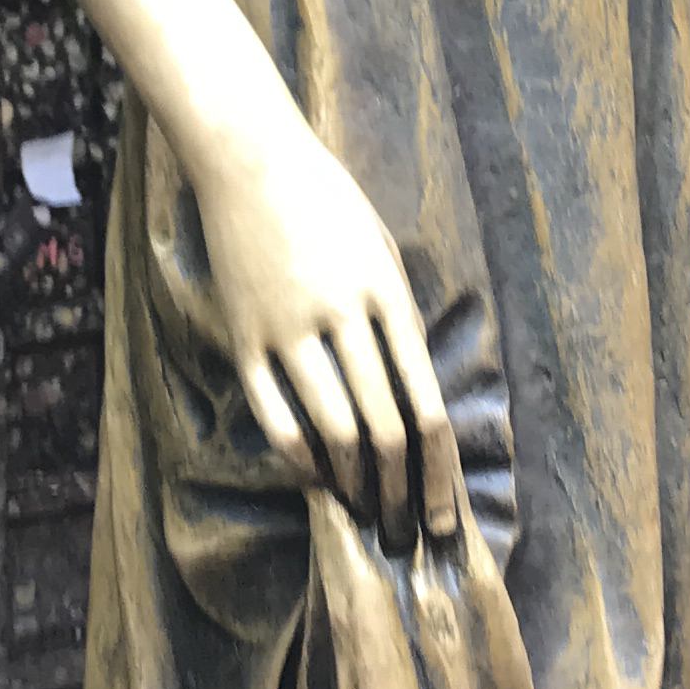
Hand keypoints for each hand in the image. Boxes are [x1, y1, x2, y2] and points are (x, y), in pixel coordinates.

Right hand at [195, 123, 460, 548]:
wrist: (248, 157)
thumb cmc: (328, 200)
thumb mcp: (382, 249)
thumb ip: (398, 319)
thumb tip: (415, 396)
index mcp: (387, 294)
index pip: (424, 405)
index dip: (440, 472)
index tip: (445, 517)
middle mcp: (341, 315)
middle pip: (383, 430)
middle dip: (401, 493)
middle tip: (407, 532)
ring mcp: (287, 328)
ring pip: (330, 431)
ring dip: (354, 486)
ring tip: (366, 514)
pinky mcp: (244, 336)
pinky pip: (273, 415)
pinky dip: (298, 458)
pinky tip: (315, 482)